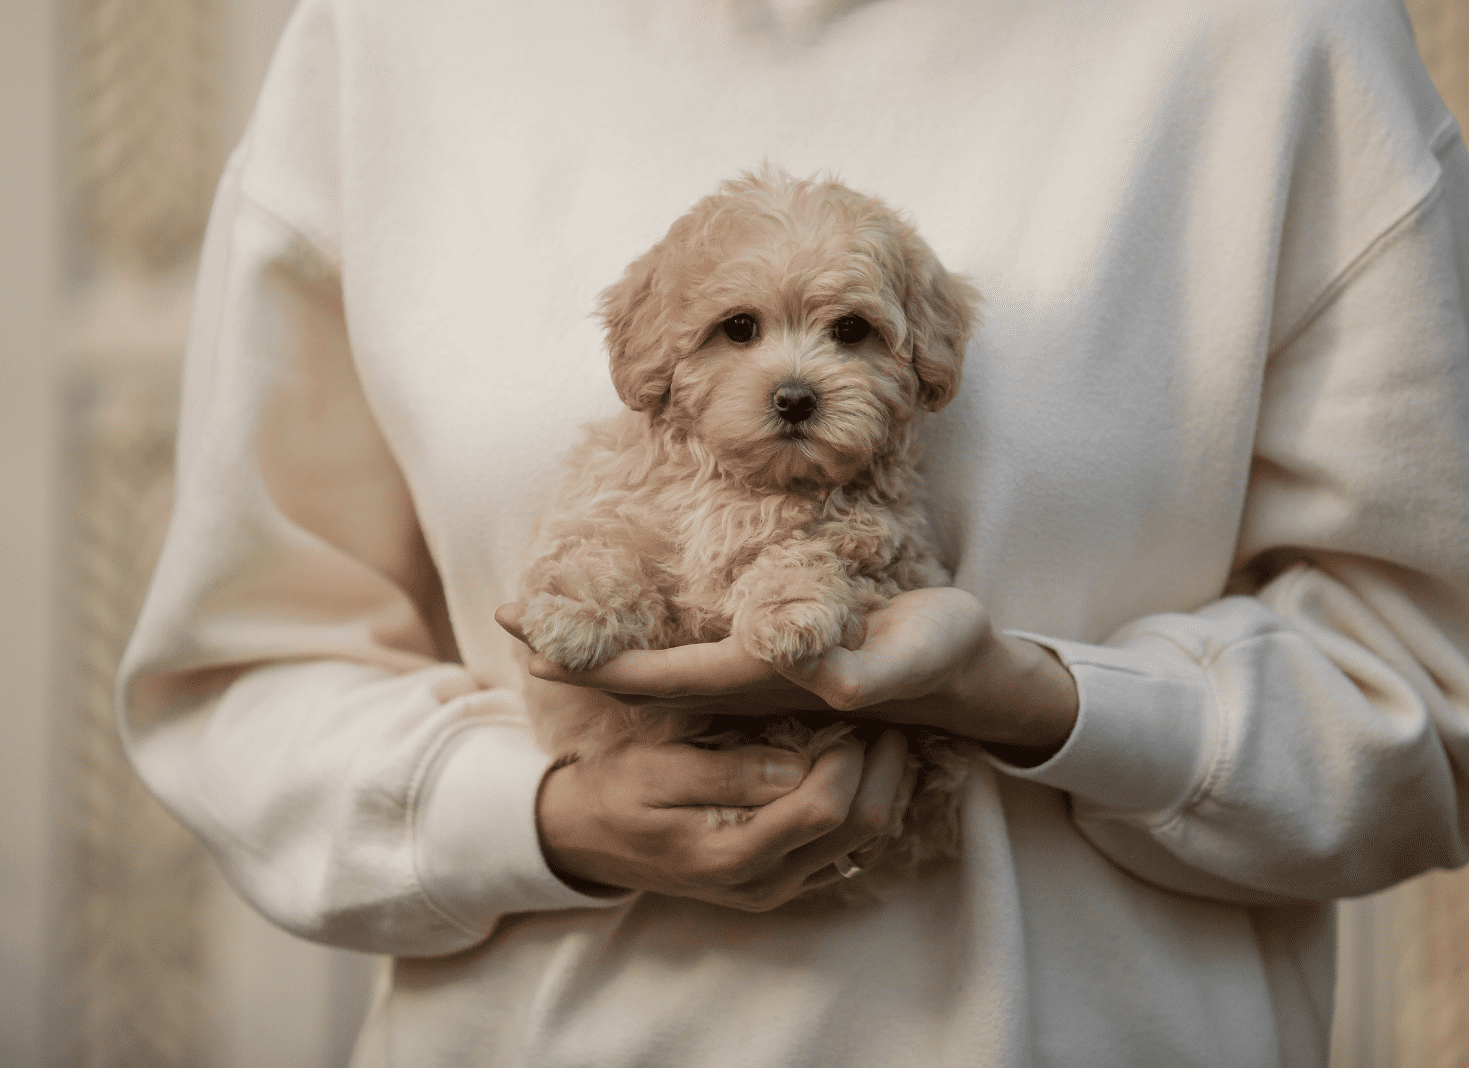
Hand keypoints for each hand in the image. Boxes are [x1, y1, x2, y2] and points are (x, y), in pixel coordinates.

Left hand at [497, 588, 1078, 764]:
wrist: (964, 676)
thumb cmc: (938, 657)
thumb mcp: (912, 655)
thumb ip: (866, 671)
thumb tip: (819, 677)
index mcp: (765, 679)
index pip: (658, 676)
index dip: (593, 661)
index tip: (530, 640)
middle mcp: (746, 683)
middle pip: (639, 675)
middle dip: (574, 651)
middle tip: (505, 620)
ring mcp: (754, 675)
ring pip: (657, 666)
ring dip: (600, 646)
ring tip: (545, 624)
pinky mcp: (770, 658)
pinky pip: (686, 655)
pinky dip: (640, 640)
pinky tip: (622, 627)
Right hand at [537, 729, 916, 909]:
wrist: (586, 840)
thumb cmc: (616, 792)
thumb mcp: (656, 770)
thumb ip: (727, 772)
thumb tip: (798, 766)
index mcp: (732, 854)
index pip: (823, 810)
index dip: (849, 761)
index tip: (852, 717)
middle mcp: (764, 883)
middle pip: (858, 832)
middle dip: (883, 775)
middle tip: (892, 723)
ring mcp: (776, 888)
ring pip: (861, 845)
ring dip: (883, 793)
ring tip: (887, 740)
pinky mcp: (781, 882)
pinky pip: (844, 851)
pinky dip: (863, 810)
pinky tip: (863, 771)